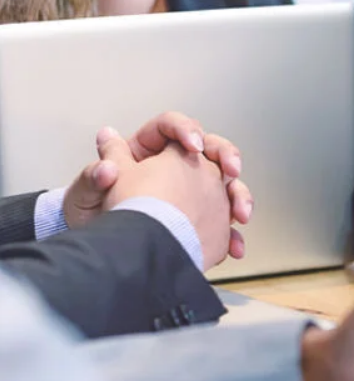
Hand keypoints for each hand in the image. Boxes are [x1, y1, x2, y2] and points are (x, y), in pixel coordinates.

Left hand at [63, 113, 252, 252]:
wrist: (101, 253)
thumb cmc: (90, 219)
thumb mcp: (86, 195)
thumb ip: (95, 176)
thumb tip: (104, 158)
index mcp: (145, 151)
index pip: (171, 128)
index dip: (186, 130)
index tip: (193, 146)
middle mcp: (172, 168)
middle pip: (209, 149)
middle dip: (227, 157)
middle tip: (231, 170)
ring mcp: (190, 193)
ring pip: (225, 183)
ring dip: (238, 196)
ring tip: (240, 213)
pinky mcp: (200, 219)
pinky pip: (223, 221)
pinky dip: (233, 234)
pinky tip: (234, 245)